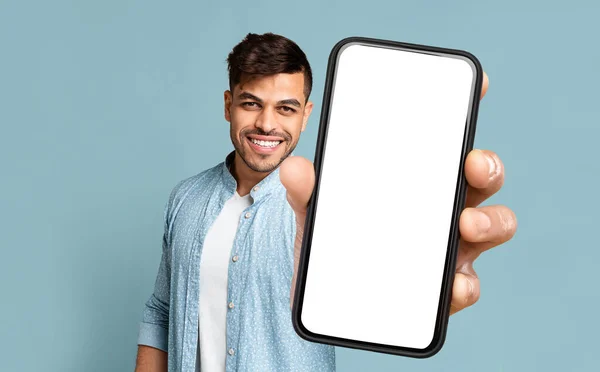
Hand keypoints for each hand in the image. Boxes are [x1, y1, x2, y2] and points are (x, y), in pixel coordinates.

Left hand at [280, 72, 516, 313]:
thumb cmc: (333, 244)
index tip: (474, 84)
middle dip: (488, 164)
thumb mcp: (316, 212)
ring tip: (467, 224)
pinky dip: (466, 285)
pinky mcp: (442, 290)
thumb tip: (294, 168)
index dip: (463, 110)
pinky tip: (454, 286)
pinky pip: (467, 285)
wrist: (327, 300)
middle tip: (473, 162)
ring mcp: (447, 247)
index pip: (445, 141)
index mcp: (414, 181)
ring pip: (492, 226)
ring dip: (490, 221)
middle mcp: (440, 208)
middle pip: (481, 178)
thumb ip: (306, 191)